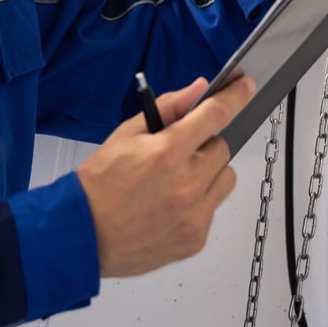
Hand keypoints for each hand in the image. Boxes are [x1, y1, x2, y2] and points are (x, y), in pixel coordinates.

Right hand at [76, 75, 253, 277]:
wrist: (82, 235)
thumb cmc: (98, 186)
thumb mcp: (126, 134)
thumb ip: (168, 108)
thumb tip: (197, 90)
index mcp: (167, 153)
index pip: (216, 115)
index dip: (236, 96)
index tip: (244, 87)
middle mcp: (186, 185)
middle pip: (222, 148)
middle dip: (204, 145)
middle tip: (177, 154)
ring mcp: (193, 215)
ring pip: (225, 179)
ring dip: (208, 174)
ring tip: (175, 181)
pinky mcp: (195, 239)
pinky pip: (213, 208)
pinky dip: (199, 203)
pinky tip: (170, 205)